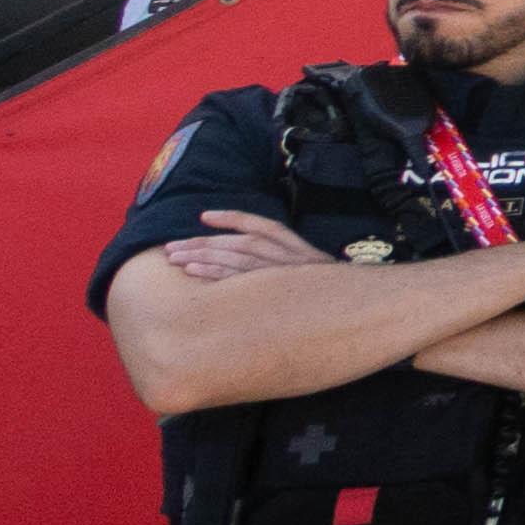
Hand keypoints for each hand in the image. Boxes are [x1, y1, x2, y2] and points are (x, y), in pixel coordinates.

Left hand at [159, 204, 326, 283]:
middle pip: (237, 243)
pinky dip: (214, 273)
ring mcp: (279, 274)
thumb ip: (284, 257)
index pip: (259, 225)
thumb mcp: (310, 267)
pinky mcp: (272, 292)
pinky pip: (237, 280)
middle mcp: (286, 256)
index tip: (204, 217)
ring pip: (234, 258)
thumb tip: (248, 254)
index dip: (231, 218)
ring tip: (176, 258)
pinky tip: (194, 271)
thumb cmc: (322, 291)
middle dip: (202, 243)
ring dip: (202, 256)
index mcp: (295, 246)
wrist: (353, 308)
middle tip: (172, 247)